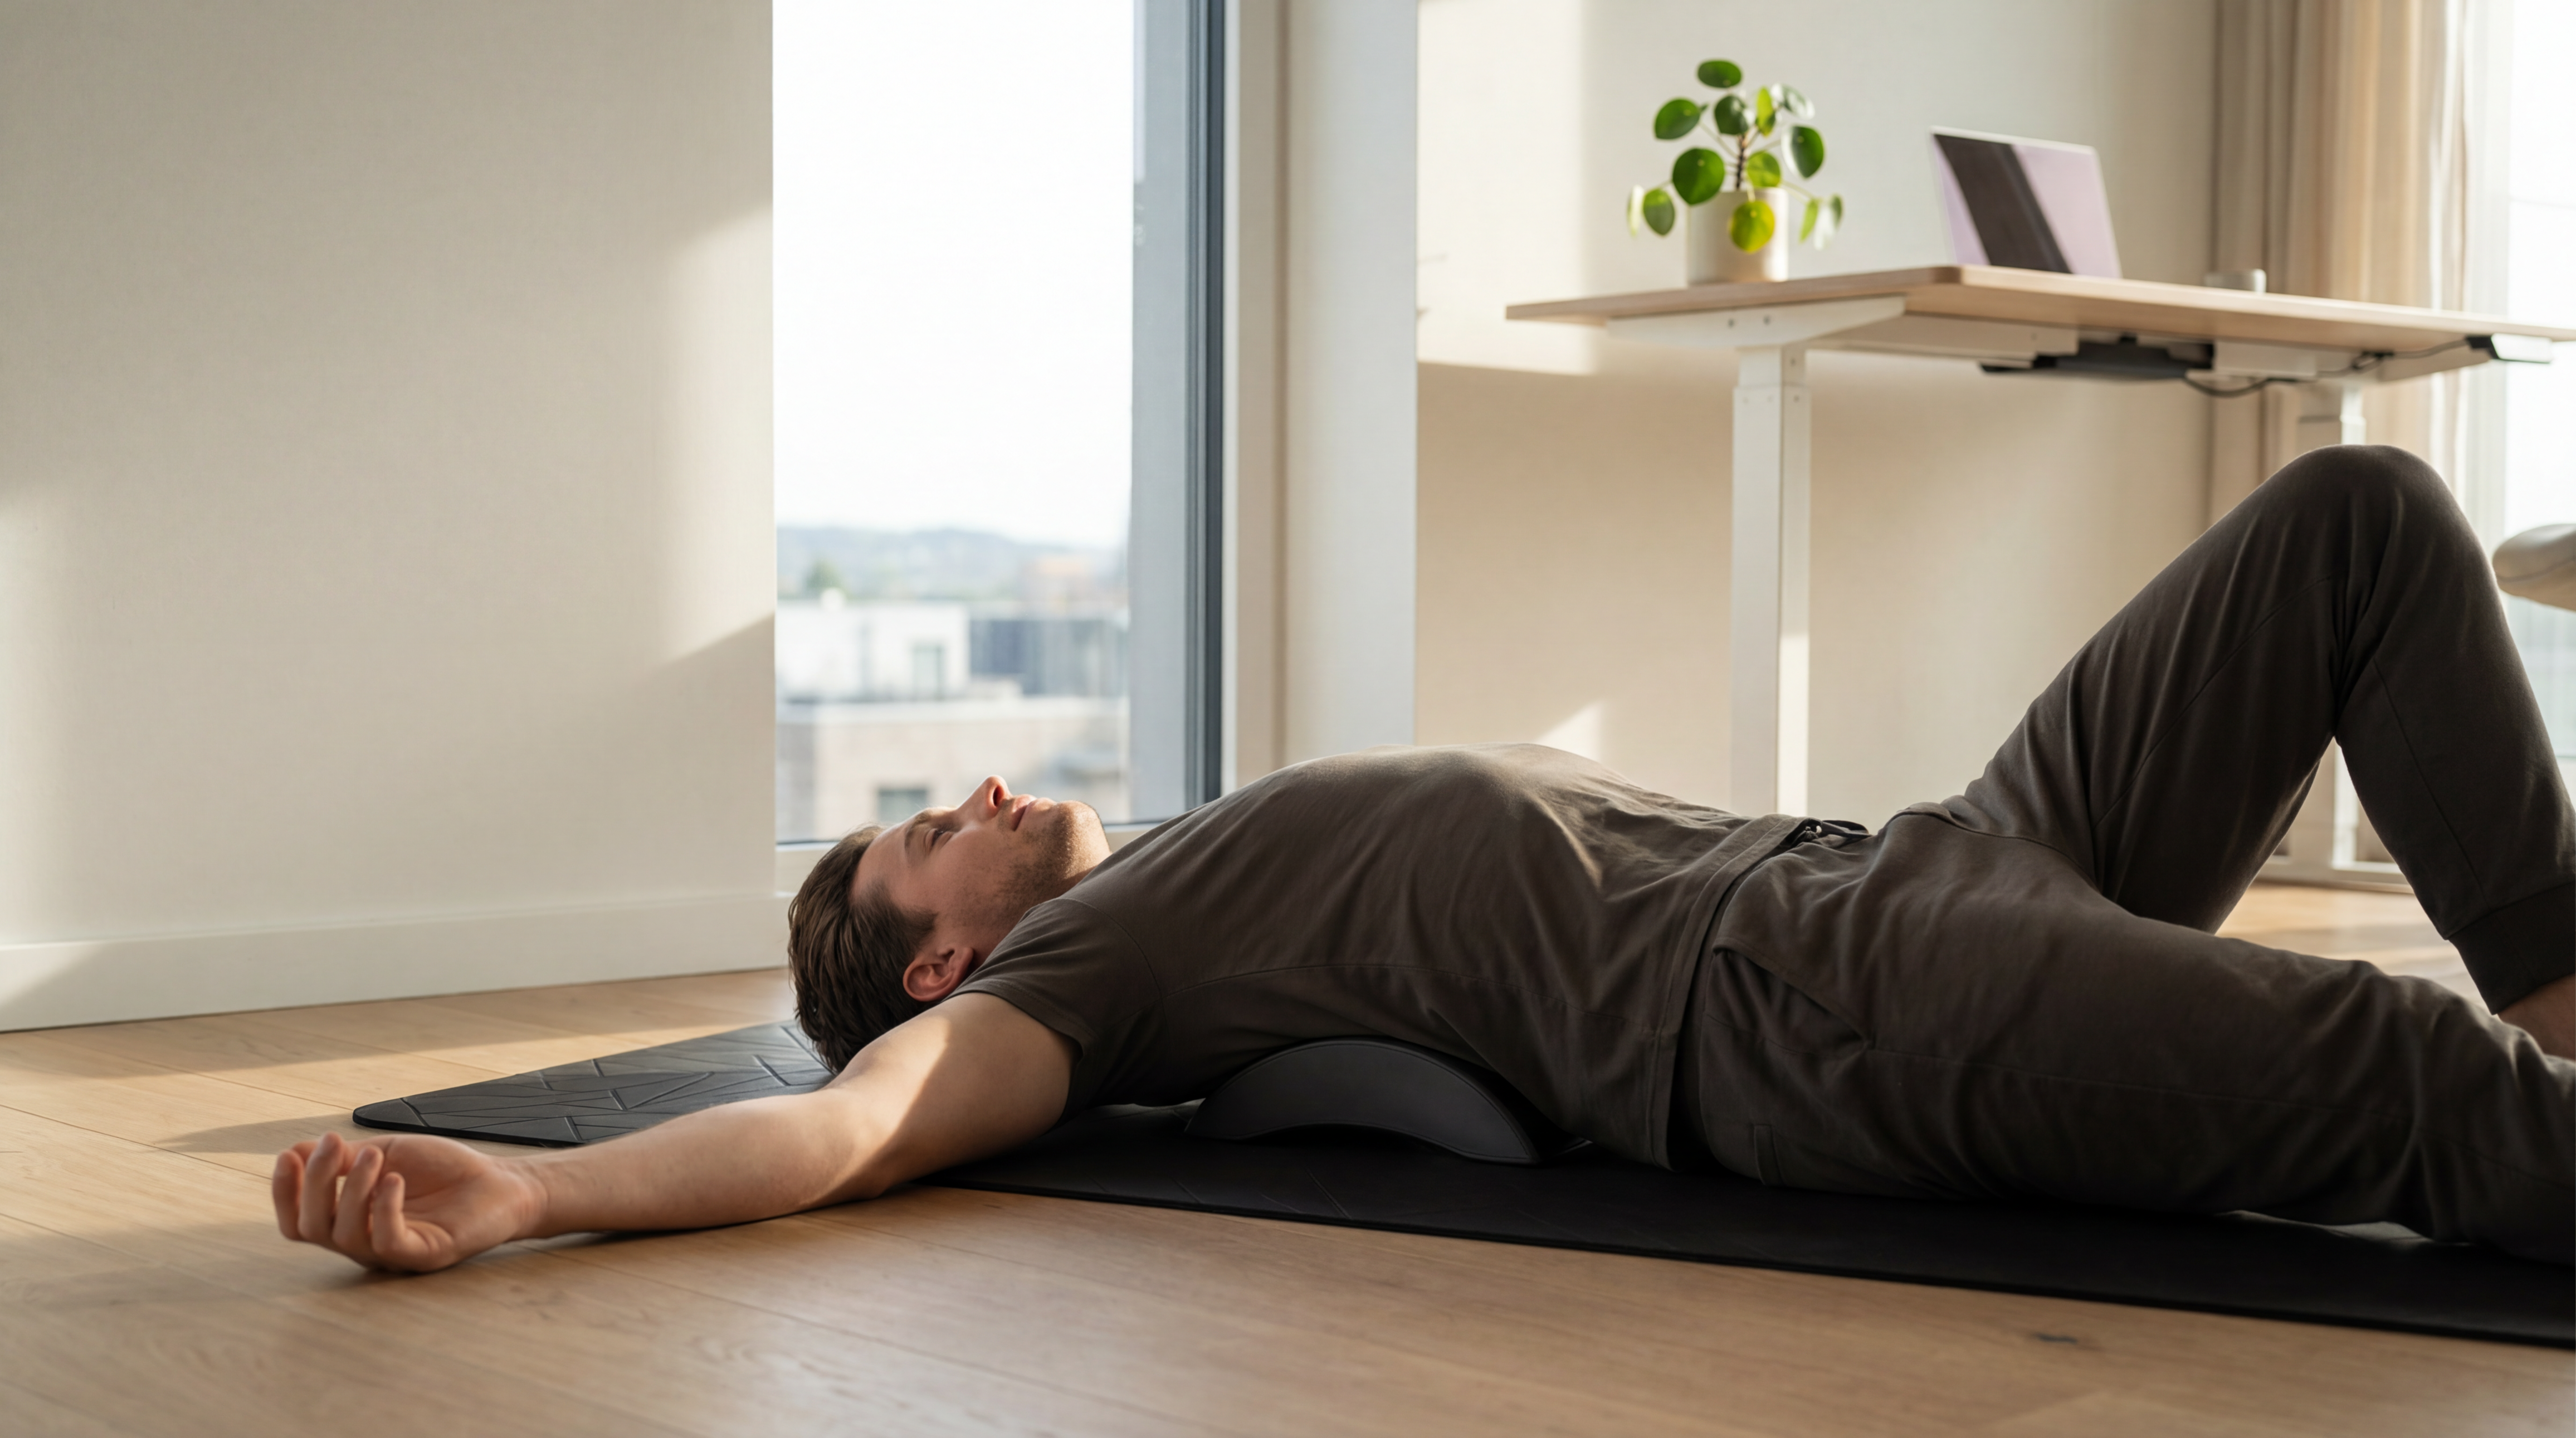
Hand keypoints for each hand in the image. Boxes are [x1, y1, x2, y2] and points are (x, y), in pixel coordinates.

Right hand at [273, 1130, 543, 1272]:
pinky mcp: (421, 1256)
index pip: (298, 1220)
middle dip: (314, 1183)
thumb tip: (297, 1150)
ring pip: (344, 1235)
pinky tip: (394, 1179)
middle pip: (312, 1228)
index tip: (288, 1154)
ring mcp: (390, 1253)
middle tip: (333, 1143)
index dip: (284, 1193)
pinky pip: (386, 1242)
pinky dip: (383, 1208)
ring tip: (372, 1156)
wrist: (499, 1182)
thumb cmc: (442, 1170)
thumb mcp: (388, 1154)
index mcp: (349, 1219)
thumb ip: (345, 1157)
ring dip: (350, 1189)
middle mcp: (362, 1242)